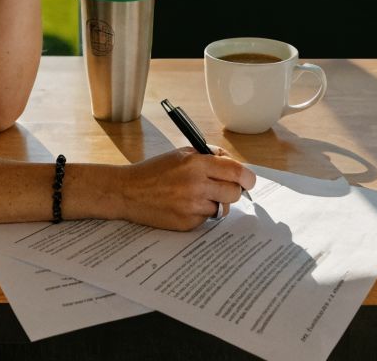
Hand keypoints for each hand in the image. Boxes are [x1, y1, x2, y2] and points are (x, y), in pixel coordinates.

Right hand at [118, 147, 255, 230]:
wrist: (128, 192)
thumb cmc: (155, 170)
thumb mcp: (182, 153)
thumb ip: (210, 155)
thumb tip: (234, 165)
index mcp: (196, 164)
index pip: (236, 172)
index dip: (248, 177)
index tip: (249, 180)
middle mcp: (196, 185)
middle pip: (235, 193)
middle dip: (233, 190)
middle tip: (223, 188)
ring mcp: (192, 207)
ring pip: (222, 208)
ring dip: (216, 202)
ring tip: (199, 195)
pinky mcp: (187, 223)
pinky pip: (207, 219)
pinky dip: (202, 213)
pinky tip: (185, 205)